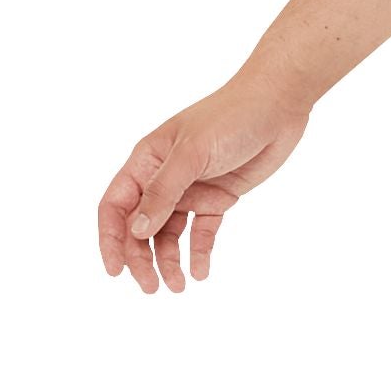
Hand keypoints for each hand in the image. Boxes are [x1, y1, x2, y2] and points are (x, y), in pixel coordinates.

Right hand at [96, 68, 310, 292]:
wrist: (279, 103)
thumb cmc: (231, 116)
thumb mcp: (192, 153)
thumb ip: (163, 192)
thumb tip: (136, 231)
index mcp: (147, 160)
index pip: (116, 205)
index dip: (110, 239)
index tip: (115, 271)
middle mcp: (164, 177)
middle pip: (141, 226)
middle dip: (142, 258)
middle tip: (152, 287)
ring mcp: (192, 188)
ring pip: (170, 234)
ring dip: (170, 261)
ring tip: (179, 286)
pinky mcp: (218, 197)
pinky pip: (202, 231)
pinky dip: (199, 252)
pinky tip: (201, 271)